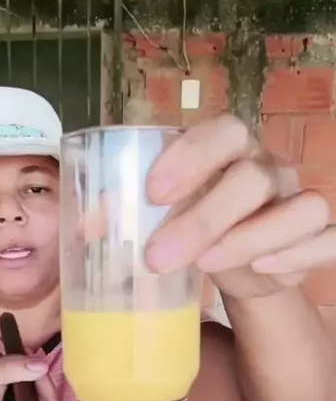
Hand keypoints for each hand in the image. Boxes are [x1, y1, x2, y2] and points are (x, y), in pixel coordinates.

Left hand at [145, 114, 334, 299]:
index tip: (152, 193)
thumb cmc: (195, 230)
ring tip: (206, 266)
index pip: (222, 132)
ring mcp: (298, 203)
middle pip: (252, 178)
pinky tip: (264, 268)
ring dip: (251, 237)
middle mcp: (269, 170)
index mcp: (230, 151)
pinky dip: (302, 253)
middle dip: (203, 218)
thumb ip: (128, 214)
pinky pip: (330, 240)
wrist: (239, 267)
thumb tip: (88, 225)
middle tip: (157, 258)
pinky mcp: (319, 240)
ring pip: (300, 208)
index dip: (192, 156)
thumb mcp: (160, 218)